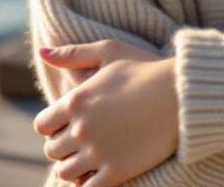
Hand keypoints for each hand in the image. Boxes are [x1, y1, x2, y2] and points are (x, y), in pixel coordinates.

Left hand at [32, 39, 178, 185]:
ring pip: (65, 173)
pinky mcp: (115, 172)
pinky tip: (99, 173)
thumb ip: (73, 53)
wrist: (182, 94)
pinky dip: (87, 184)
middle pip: (53, 150)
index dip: (52, 125)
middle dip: (63, 146)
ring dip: (73, 167)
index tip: (67, 124)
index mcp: (76, 100)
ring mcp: (97, 153)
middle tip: (81, 140)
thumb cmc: (146, 68)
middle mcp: (81, 129)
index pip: (43, 125)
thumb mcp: (109, 51)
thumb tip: (41, 52)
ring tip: (89, 157)